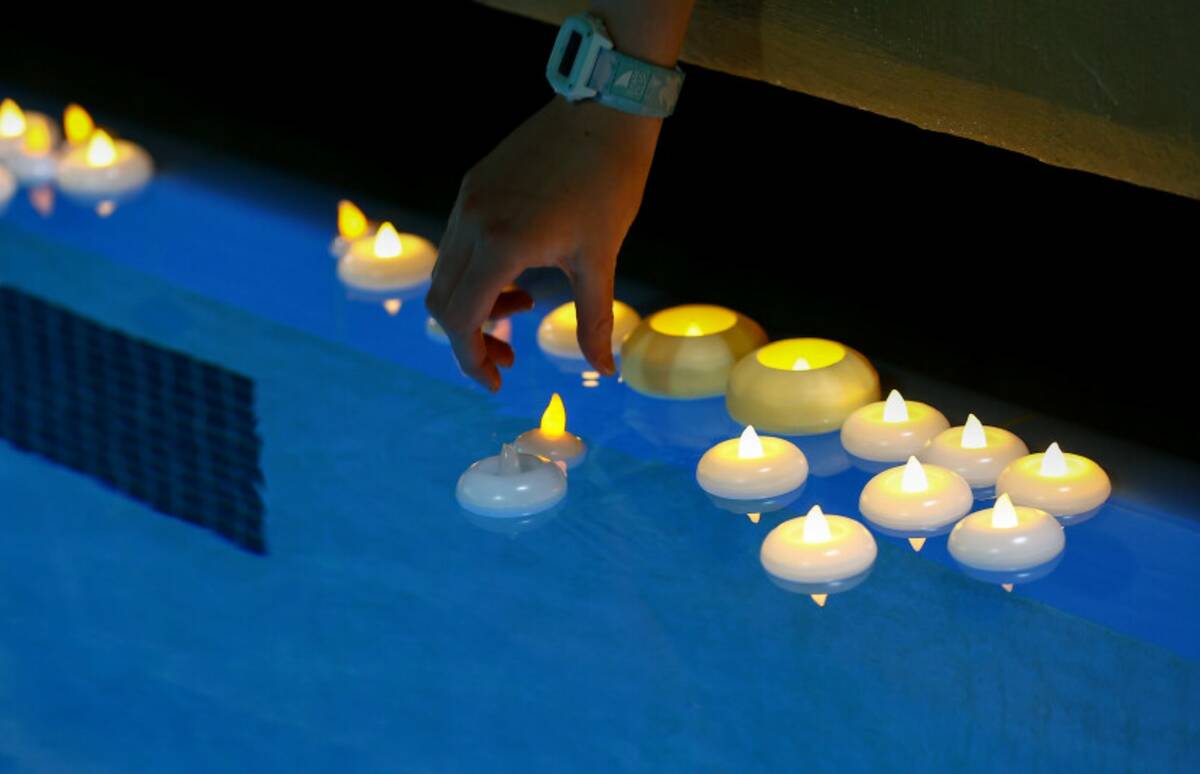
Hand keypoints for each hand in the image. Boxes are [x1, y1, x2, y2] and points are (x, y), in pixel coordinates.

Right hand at [426, 97, 661, 389]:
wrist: (604, 110)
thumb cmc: (609, 184)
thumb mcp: (602, 259)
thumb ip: (595, 320)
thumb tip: (606, 370)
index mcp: (501, 244)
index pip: (460, 318)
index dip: (471, 358)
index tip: (495, 381)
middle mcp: (472, 221)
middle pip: (443, 301)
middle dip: (471, 338)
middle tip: (508, 357)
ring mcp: (468, 200)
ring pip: (447, 272)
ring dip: (474, 304)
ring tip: (523, 306)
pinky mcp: (473, 184)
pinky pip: (458, 242)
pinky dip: (477, 272)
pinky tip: (518, 273)